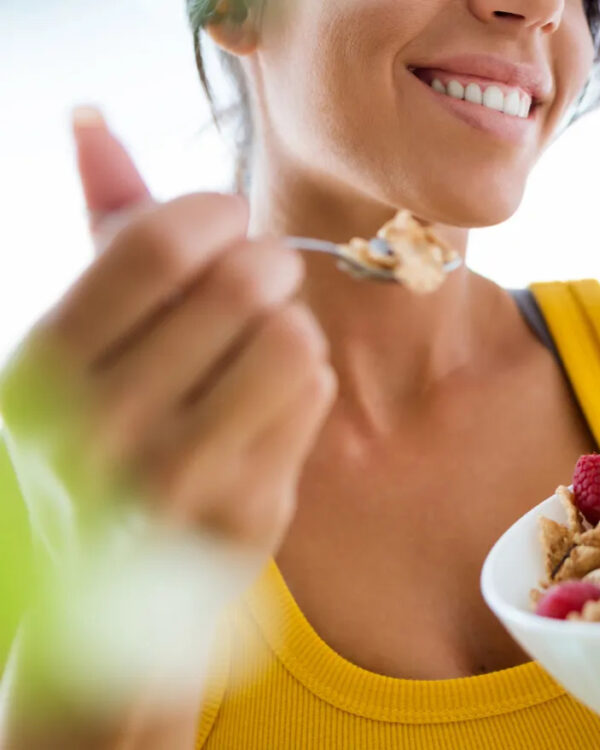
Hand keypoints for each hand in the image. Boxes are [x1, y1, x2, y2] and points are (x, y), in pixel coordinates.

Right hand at [0, 107, 335, 563]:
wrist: (113, 590)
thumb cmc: (109, 435)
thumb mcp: (83, 340)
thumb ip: (98, 231)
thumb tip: (92, 119)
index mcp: (42, 372)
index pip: (156, 243)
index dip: (214, 213)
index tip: (229, 218)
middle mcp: (99, 432)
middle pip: (240, 285)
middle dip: (268, 262)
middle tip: (266, 273)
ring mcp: (177, 481)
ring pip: (292, 339)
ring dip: (289, 323)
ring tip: (267, 340)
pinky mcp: (247, 512)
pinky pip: (316, 392)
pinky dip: (307, 380)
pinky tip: (273, 401)